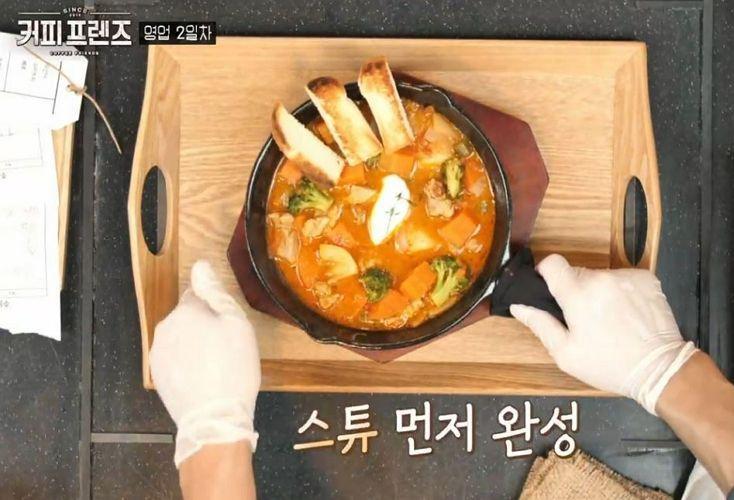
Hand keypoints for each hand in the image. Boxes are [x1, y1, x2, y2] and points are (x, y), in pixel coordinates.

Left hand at [150, 260, 260, 466]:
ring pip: (180, 337)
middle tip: (227, 346)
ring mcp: (158, 353)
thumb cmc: (233, 368)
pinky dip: (187, 362)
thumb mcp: (237, 325)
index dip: (216, 305)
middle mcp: (165, 328)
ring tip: (216, 364)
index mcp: (185, 311)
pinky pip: (174, 358)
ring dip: (194, 343)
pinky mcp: (158, 375)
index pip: (198, 293)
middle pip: (188, 316)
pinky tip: (204, 377)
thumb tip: (200, 265)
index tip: (229, 323)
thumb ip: (216, 292)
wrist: (214, 418)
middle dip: (204, 324)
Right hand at [510, 254, 696, 414]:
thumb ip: (540, 324)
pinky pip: (622, 279)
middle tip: (582, 317)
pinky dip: (620, 292)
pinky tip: (627, 314)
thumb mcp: (566, 353)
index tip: (550, 289)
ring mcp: (626, 276)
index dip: (546, 273)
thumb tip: (519, 305)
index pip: (552, 263)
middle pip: (576, 273)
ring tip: (609, 319)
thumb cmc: (608, 364)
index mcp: (577, 294)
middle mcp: (602, 278)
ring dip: (599, 292)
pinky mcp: (647, 279)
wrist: (660, 368)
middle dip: (574, 290)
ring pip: (600, 277)